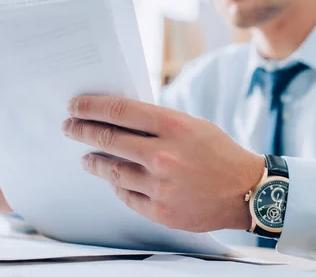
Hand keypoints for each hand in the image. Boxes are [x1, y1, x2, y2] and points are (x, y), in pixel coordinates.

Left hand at [61, 96, 264, 232]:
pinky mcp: (160, 211)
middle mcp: (164, 155)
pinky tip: (113, 178)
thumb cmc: (219, 153)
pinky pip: (126, 195)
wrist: (246, 191)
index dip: (91, 107)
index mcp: (173, 127)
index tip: (75, 105)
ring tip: (86, 157)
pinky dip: (117, 184)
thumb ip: (157, 123)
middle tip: (69, 127)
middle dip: (82, 131)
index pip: (119, 111)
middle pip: (108, 139)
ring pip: (112, 170)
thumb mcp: (192, 125)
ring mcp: (161, 186)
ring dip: (94, 161)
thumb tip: (119, 119)